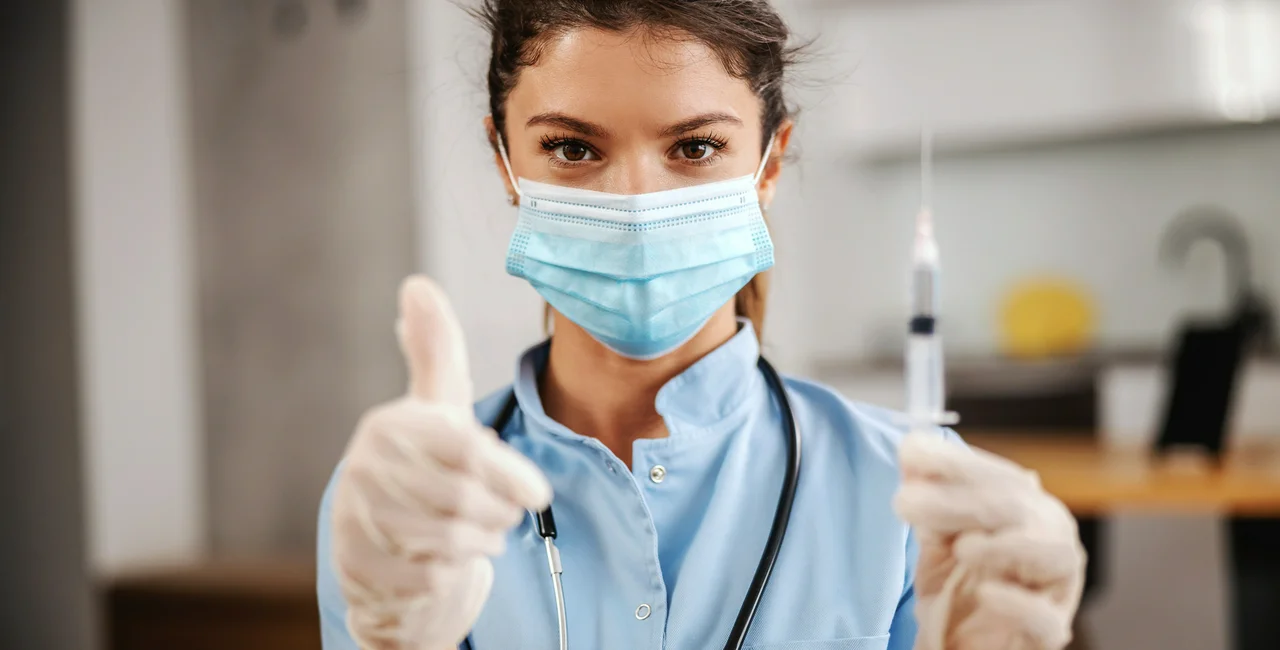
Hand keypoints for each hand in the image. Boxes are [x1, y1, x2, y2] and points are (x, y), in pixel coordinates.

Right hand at [331, 276, 552, 648]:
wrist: (382, 549)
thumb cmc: (423, 469)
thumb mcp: (436, 408)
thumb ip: (435, 351)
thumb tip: (416, 286)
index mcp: (392, 424)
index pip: (463, 449)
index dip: (508, 473)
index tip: (539, 494)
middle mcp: (365, 467)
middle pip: (463, 498)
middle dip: (498, 513)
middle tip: (506, 515)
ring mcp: (355, 517)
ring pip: (449, 540)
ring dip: (480, 543)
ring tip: (483, 534)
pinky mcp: (355, 566)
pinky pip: (428, 577)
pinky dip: (453, 574)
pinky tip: (451, 562)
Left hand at [895, 435, 1085, 649]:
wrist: (963, 643)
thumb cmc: (959, 585)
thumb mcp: (937, 539)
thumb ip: (929, 501)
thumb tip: (911, 454)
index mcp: (1026, 509)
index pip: (998, 477)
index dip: (956, 463)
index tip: (910, 450)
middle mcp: (1048, 539)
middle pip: (1017, 510)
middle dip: (960, 501)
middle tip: (906, 500)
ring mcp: (1055, 587)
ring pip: (1052, 555)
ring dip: (1005, 546)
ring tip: (962, 547)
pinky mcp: (1048, 631)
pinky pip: (1044, 619)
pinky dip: (1018, 604)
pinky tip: (987, 592)